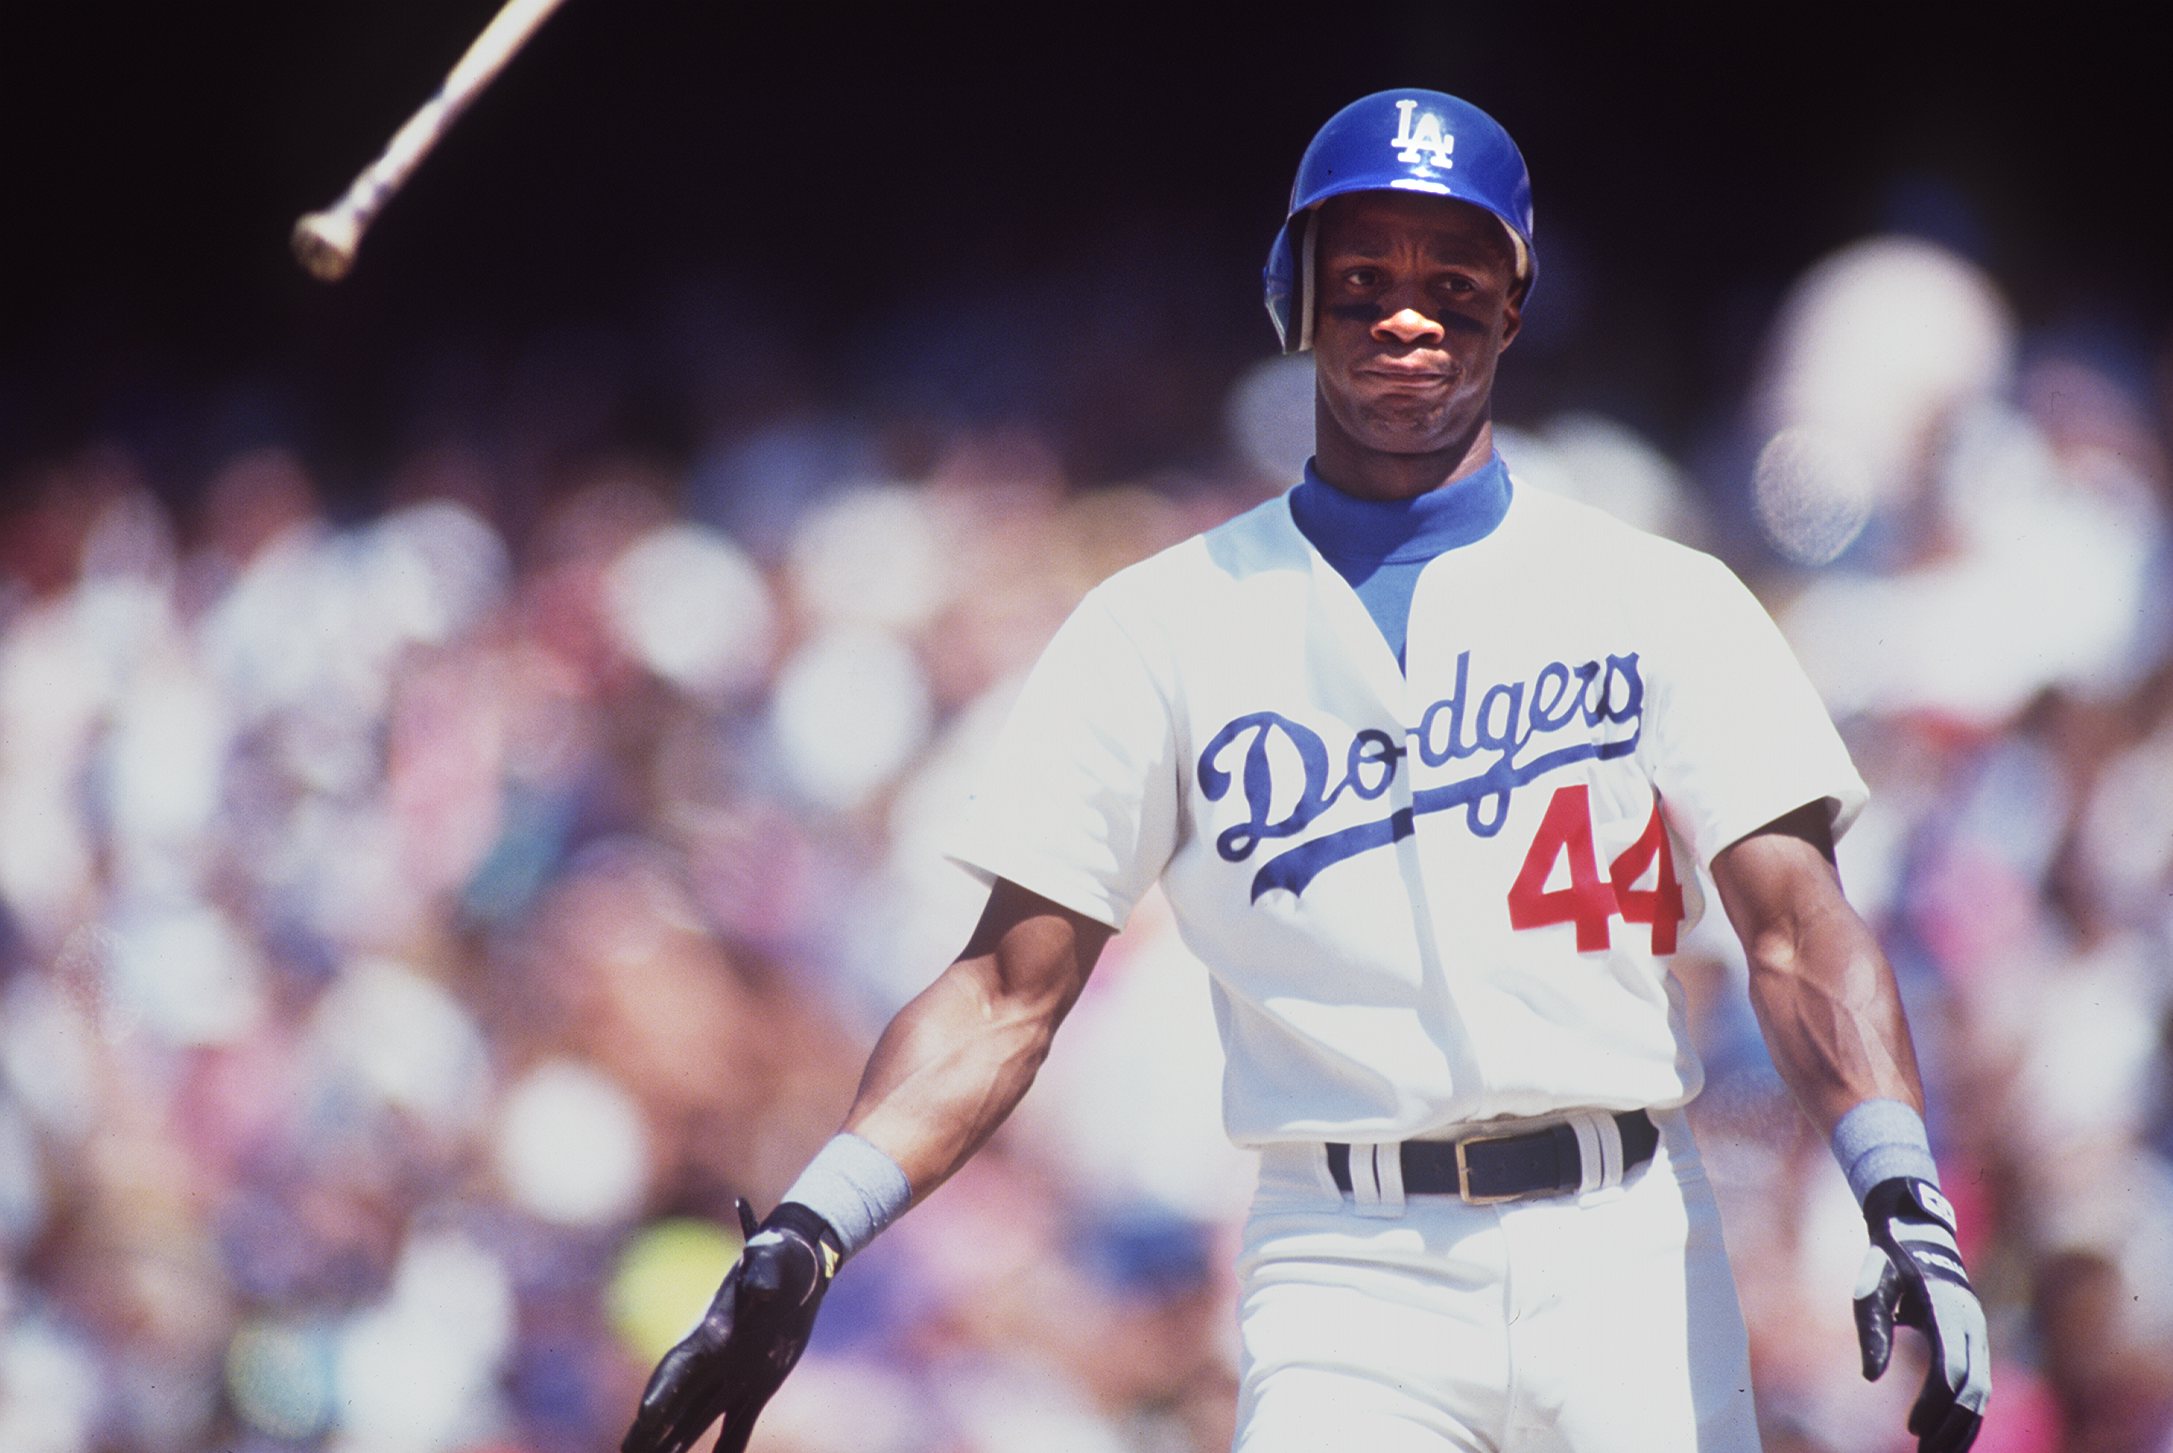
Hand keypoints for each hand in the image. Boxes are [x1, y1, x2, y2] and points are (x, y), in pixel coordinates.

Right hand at [621, 1199, 841, 1452]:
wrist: (798, 1265)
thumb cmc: (783, 1255)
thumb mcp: (774, 1256)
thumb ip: (763, 1271)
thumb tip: (762, 1289)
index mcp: (715, 1332)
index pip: (680, 1365)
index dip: (662, 1390)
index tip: (645, 1416)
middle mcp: (716, 1360)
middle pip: (674, 1402)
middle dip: (649, 1431)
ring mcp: (734, 1376)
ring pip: (694, 1419)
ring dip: (672, 1445)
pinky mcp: (757, 1386)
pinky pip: (736, 1426)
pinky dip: (725, 1450)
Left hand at [1853, 1177, 1989, 1452]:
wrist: (1919, 1231)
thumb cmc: (1887, 1259)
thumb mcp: (1871, 1284)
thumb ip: (1872, 1328)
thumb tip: (1870, 1377)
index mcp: (1945, 1308)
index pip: (1950, 1368)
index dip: (1933, 1403)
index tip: (1910, 1428)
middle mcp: (1970, 1324)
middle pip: (1972, 1389)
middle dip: (1951, 1427)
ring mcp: (1978, 1333)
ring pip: (1982, 1392)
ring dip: (1963, 1428)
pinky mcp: (1976, 1340)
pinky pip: (1979, 1384)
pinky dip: (1969, 1414)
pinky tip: (1951, 1437)